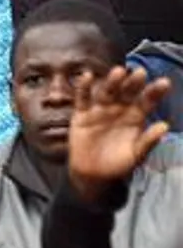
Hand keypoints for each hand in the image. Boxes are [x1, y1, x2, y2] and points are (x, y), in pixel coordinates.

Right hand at [66, 66, 171, 201]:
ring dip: (112, 81)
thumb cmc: (119, 164)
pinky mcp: (82, 114)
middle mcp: (120, 109)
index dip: (155, 92)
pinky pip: (83, 98)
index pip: (148, 101)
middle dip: (133, 83)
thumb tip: (164, 126)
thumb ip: (148, 141)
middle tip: (139, 73)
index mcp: (136, 117)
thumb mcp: (137, 155)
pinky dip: (83, 87)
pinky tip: (87, 76)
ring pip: (107, 92)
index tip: (164, 83)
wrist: (93, 175)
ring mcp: (100, 110)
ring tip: (118, 72)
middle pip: (127, 92)